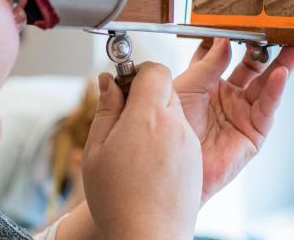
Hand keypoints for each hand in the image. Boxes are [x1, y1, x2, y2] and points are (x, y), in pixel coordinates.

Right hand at [83, 62, 201, 239]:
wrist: (148, 239)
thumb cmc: (118, 199)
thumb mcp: (96, 149)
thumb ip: (106, 109)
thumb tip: (110, 81)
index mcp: (149, 116)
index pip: (156, 70)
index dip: (139, 73)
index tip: (125, 86)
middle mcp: (175, 124)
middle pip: (165, 89)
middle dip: (145, 95)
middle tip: (126, 118)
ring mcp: (189, 142)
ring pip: (174, 111)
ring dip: (156, 116)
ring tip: (137, 145)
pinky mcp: (196, 158)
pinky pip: (182, 132)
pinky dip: (167, 135)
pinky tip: (151, 159)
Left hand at [173, 39, 293, 203]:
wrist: (174, 163)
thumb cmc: (173, 127)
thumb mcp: (188, 86)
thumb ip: (209, 63)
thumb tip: (225, 39)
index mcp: (206, 83)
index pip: (223, 56)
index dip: (232, 39)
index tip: (242, 21)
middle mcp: (225, 96)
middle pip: (250, 68)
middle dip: (264, 50)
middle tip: (277, 31)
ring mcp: (241, 113)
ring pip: (265, 85)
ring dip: (281, 66)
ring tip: (293, 47)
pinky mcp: (253, 132)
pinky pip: (266, 108)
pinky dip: (275, 90)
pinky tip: (281, 74)